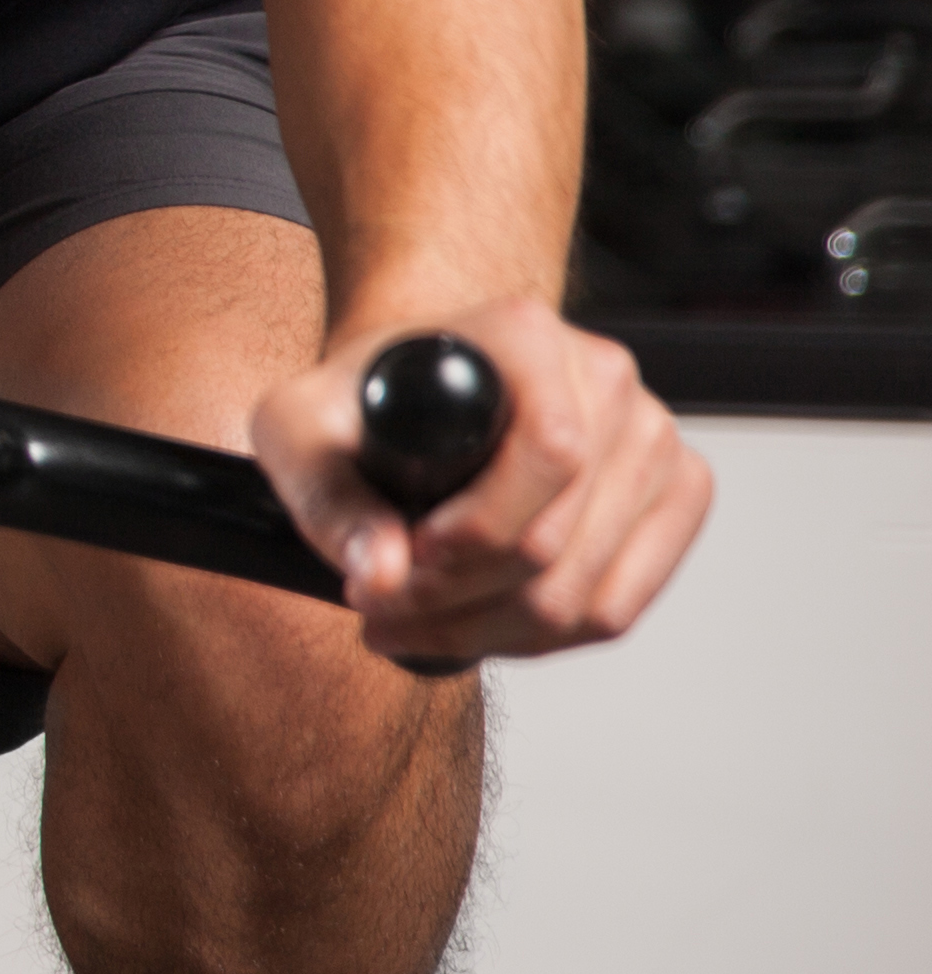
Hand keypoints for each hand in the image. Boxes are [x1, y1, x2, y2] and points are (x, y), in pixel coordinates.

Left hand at [253, 292, 711, 661]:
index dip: (478, 531)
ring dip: (491, 630)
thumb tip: (381, 577)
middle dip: (460, 598)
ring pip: (590, 591)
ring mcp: (652, 437)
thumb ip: (328, 502)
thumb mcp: (299, 429)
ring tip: (416, 622)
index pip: (550, 452)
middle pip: (561, 537)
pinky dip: (542, 638)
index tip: (406, 558)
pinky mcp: (672, 495)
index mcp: (527, 335)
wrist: (418, 393)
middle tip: (383, 605)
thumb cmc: (367, 403)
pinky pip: (619, 605)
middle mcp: (605, 377)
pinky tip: (479, 624)